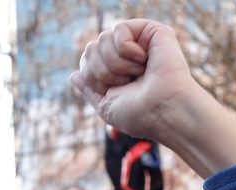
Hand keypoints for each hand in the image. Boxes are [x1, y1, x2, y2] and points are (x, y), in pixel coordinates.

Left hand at [70, 21, 191, 140]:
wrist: (163, 112)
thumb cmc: (140, 114)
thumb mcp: (106, 106)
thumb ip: (89, 90)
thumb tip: (73, 75)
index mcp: (117, 71)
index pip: (86, 60)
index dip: (91, 76)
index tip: (110, 91)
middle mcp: (127, 55)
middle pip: (91, 48)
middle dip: (102, 71)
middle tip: (125, 83)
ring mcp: (139, 41)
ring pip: (102, 39)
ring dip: (115, 64)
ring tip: (137, 74)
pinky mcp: (151, 31)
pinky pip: (119, 29)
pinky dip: (126, 50)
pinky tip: (143, 60)